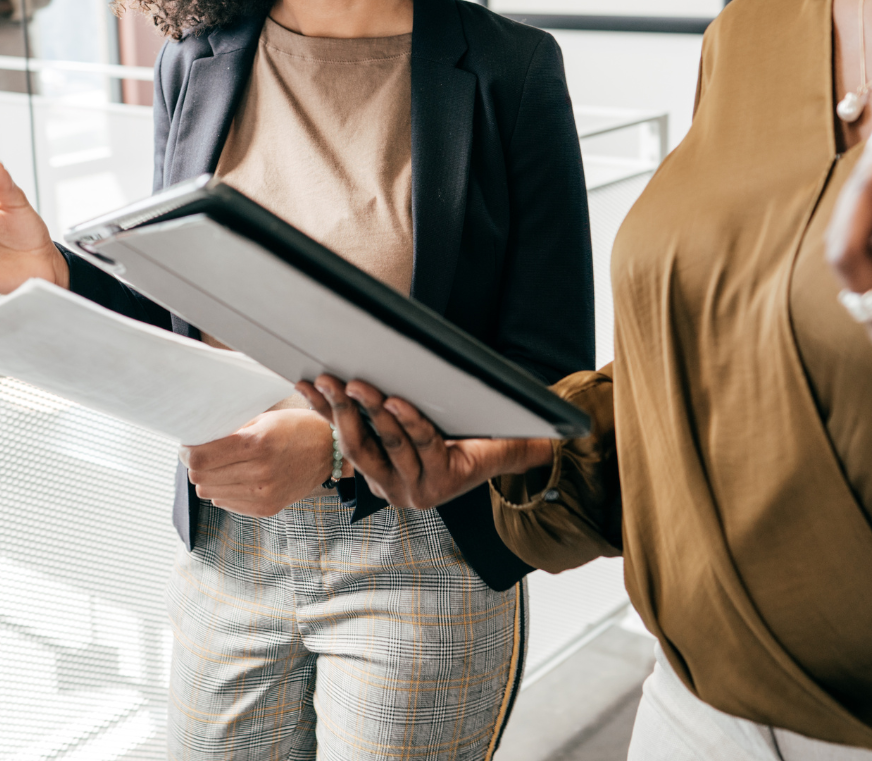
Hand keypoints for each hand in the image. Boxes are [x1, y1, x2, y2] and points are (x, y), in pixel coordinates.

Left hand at [183, 409, 335, 516]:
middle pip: (202, 477)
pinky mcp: (267, 508)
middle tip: (201, 454)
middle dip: (196, 465)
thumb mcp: (263, 420)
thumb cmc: (294, 429)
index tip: (186, 447)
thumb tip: (196, 440)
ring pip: (211, 493)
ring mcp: (264, 494)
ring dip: (209, 479)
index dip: (186, 452)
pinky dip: (224, 490)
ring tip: (220, 466)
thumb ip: (231, 432)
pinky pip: (227, 503)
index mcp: (257, 444)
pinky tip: (236, 477)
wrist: (328, 452)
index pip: (201, 458)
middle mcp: (260, 472)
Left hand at [299, 377, 553, 509]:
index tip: (395, 399)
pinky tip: (311, 388)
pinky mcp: (367, 470)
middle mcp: (410, 489)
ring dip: (341, 413)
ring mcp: (384, 482)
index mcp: (442, 481)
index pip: (424, 447)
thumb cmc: (485, 451)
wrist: (465, 473)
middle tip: (354, 382)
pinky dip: (327, 413)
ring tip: (330, 381)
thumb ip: (522, 447)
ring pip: (359, 446)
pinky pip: (344, 439)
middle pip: (385, 447)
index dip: (410, 424)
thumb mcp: (503, 450)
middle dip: (368, 413)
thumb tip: (559, 440)